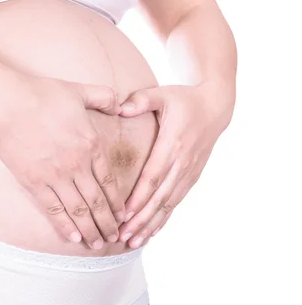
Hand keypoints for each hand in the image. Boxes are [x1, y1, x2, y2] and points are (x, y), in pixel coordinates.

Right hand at [0, 76, 123, 248]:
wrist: (8, 105)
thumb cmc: (41, 95)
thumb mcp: (79, 91)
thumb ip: (103, 97)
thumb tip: (120, 105)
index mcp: (90, 144)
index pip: (109, 181)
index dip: (117, 202)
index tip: (122, 215)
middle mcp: (77, 165)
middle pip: (97, 201)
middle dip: (108, 222)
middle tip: (115, 237)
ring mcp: (55, 176)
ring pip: (78, 210)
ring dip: (90, 229)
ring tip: (97, 243)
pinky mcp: (34, 182)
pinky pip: (53, 209)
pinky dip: (64, 225)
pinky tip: (73, 237)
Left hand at [117, 82, 234, 248]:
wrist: (215, 107)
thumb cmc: (183, 100)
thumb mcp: (162, 94)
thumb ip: (140, 100)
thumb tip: (120, 108)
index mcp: (172, 145)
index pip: (153, 177)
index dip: (139, 198)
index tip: (123, 214)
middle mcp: (181, 163)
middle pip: (159, 197)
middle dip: (140, 219)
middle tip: (122, 236)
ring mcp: (188, 173)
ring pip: (168, 204)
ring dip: (150, 224)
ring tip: (133, 241)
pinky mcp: (191, 177)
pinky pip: (176, 202)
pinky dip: (163, 219)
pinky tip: (150, 232)